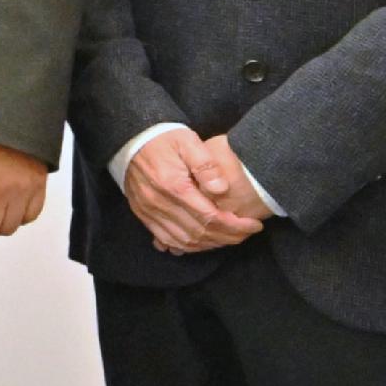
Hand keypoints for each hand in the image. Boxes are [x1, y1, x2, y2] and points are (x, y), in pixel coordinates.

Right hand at [118, 128, 264, 255]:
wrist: (130, 140)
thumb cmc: (164, 140)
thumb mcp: (189, 141)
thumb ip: (206, 165)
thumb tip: (221, 189)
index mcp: (174, 186)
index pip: (210, 217)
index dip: (235, 226)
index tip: (254, 225)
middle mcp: (160, 204)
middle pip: (199, 233)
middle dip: (227, 237)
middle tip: (246, 233)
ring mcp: (149, 212)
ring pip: (184, 240)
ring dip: (209, 244)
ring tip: (229, 238)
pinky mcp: (143, 215)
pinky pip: (166, 239)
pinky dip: (186, 246)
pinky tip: (201, 242)